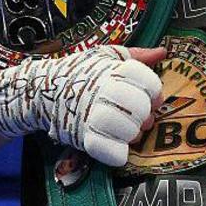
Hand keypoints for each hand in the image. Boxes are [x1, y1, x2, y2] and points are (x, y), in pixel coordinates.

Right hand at [0, 45, 164, 166]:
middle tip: (136, 116)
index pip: (150, 83)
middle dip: (144, 115)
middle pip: (142, 109)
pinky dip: (119, 153)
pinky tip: (115, 145)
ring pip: (131, 132)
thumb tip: (162, 52)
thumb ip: (136, 55)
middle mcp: (104, 91)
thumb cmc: (80, 72)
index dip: (154, 92)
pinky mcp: (83, 137)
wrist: (43, 90)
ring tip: (124, 129)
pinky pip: (114, 153)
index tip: (149, 96)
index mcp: (113, 70)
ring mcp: (92, 114)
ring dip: (132, 134)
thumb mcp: (106, 56)